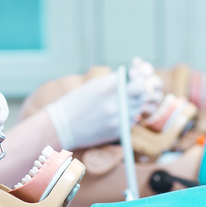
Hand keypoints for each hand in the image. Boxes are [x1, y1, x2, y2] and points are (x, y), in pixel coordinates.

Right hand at [46, 57, 163, 149]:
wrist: (62, 127)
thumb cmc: (76, 102)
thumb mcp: (94, 85)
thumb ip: (116, 80)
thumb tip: (136, 74)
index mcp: (106, 88)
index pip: (139, 82)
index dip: (141, 78)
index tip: (136, 75)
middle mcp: (115, 104)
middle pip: (143, 95)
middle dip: (143, 88)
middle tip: (137, 85)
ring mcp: (118, 120)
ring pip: (140, 107)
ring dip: (137, 101)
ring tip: (126, 98)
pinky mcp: (118, 131)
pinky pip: (133, 120)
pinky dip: (131, 113)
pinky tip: (120, 110)